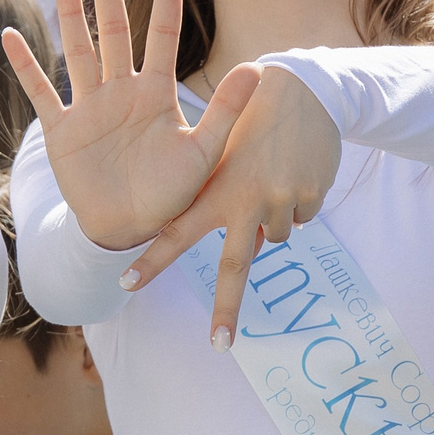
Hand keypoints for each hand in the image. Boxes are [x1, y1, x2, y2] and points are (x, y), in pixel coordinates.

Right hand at [4, 0, 248, 253]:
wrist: (131, 229)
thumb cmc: (171, 195)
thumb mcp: (204, 152)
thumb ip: (226, 110)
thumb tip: (258, 68)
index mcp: (157, 91)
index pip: (163, 32)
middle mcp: (122, 90)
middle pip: (115, 29)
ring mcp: (90, 106)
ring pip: (79, 49)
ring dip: (72, 15)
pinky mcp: (63, 129)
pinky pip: (41, 91)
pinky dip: (26, 66)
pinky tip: (11, 36)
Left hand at [119, 62, 341, 348]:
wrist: (305, 88)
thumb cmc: (253, 121)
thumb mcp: (224, 153)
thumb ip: (219, 197)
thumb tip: (241, 247)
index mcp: (215, 190)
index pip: (177, 233)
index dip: (151, 262)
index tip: (124, 285)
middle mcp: (245, 201)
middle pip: (236, 266)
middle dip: (227, 311)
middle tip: (219, 346)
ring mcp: (280, 201)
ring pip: (276, 236)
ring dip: (273, 219)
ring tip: (274, 176)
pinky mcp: (310, 196)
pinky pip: (302, 217)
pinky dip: (298, 202)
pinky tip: (296, 170)